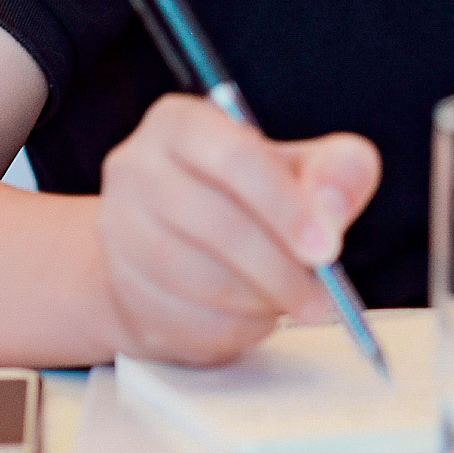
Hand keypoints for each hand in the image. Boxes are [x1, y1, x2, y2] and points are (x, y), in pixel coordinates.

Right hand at [97, 95, 381, 363]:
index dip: (286, 206)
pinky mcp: (120, 292)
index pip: (233, 156)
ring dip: (260, 301)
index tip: (327, 248)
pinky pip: (185, 323)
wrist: (179, 246)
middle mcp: (135, 168)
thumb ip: (336, 172)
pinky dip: (235, 330)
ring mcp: (117, 233)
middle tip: (322, 294)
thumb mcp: (303, 167)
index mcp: (179, 122)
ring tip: (292, 300)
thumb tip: (332, 206)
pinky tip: (256, 315)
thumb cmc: (249, 198)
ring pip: (197, 280)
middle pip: (214, 223)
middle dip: (280, 267)